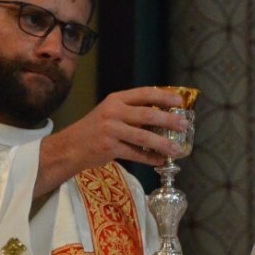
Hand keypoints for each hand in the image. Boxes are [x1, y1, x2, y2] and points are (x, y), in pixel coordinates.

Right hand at [35, 87, 189, 197]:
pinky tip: (160, 161)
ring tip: (177, 149)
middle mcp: (113, 112)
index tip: (179, 102)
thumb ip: (132, 113)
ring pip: (143, 136)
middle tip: (184, 125)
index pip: (144, 93)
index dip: (164, 96)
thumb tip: (163, 118)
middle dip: (168, 120)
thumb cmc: (94, 130)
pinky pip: (135, 154)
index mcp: (116, 99)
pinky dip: (149, 158)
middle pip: (147, 114)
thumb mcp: (111, 113)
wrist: (70, 147)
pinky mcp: (109, 148)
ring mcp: (110, 130)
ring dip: (163, 144)